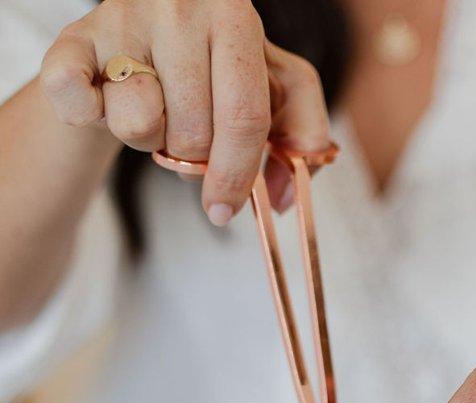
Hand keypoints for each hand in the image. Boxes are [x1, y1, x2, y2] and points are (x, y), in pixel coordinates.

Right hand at [39, 0, 329, 223]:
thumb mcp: (274, 87)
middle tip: (187, 136)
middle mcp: (178, 7)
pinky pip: (77, 102)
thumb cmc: (214, 68)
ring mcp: (122, 20)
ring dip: (149, 141)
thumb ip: (302, 134)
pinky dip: (90, 118)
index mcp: (234, 16)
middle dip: (194, 158)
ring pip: (140, 125)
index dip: (236, 174)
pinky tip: (104, 103)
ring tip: (152, 111)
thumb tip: (282, 198)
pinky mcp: (73, 41)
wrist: (142, 38)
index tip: (225, 209)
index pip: (244, 115)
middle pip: (194, 132)